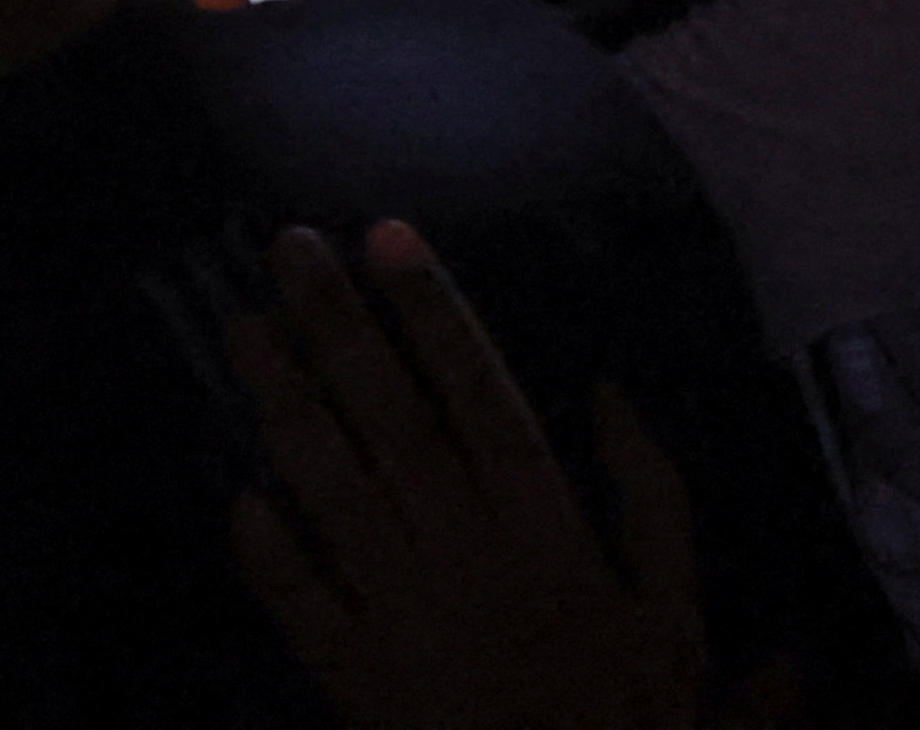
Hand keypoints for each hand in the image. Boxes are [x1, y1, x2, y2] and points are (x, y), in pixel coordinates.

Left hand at [230, 222, 704, 729]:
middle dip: (339, 329)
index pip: (482, 399)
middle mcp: (468, 561)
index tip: (388, 238)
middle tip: (290, 248)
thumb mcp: (679, 618)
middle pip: (395, 423)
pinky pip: (304, 609)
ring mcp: (408, 619)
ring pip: (336, 494)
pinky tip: (240, 495)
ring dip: (287, 408)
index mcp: (549, 537)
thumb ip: (655, 504)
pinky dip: (270, 555)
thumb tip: (618, 395)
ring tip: (246, 331)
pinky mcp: (363, 684)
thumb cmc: (630, 728)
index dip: (435, 315)